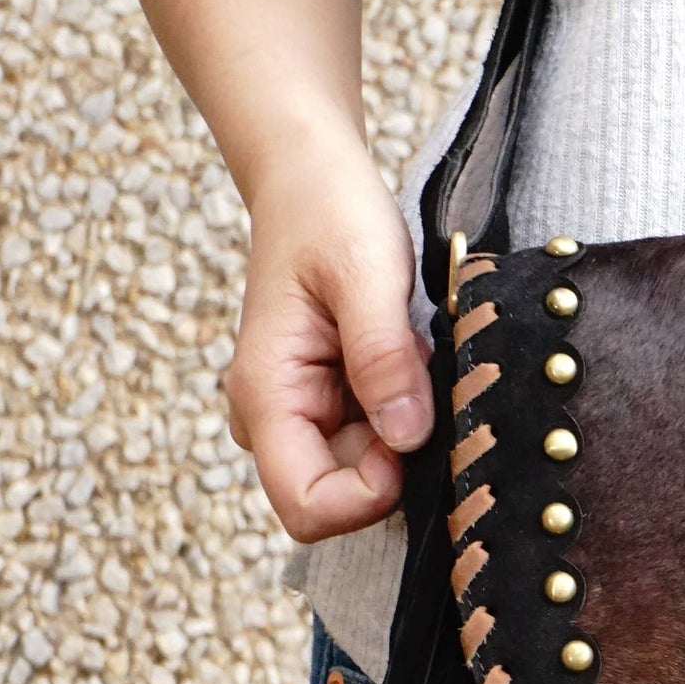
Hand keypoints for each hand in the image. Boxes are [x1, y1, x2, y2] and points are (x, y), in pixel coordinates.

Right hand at [225, 147, 431, 542]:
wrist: (310, 177)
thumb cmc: (329, 213)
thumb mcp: (365, 273)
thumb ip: (383, 358)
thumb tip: (407, 440)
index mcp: (266, 395)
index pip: (307, 507)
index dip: (370, 496)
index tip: (413, 438)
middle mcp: (274, 418)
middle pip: (341, 497)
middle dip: (395, 458)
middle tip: (417, 378)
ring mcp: (301, 413)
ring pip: (366, 471)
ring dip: (404, 429)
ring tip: (409, 355)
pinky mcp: (330, 403)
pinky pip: (377, 439)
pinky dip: (405, 410)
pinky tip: (406, 357)